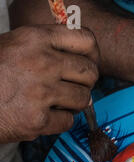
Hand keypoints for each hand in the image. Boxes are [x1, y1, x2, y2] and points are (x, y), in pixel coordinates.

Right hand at [0, 25, 98, 142]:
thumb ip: (46, 48)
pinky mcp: (38, 119)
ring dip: (74, 103)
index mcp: (34, 39)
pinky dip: (59, 122)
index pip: (86, 40)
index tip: (88, 62)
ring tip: (56, 101)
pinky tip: (44, 115)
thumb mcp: (13, 46)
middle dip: (85, 82)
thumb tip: (81, 58)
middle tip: (72, 86)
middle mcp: (41, 62)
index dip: (92, 54)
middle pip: (90, 72)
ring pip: (84, 99)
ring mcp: (40, 92)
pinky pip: (69, 121)